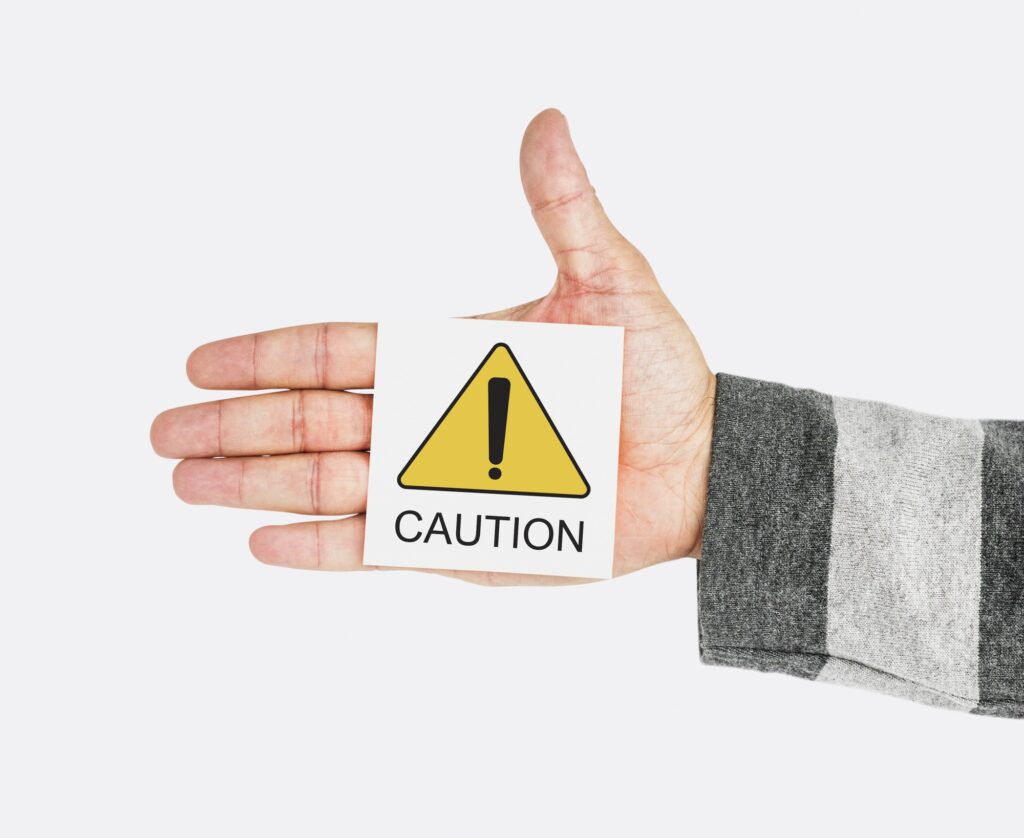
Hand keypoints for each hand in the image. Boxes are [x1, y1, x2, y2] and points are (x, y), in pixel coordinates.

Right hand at [151, 109, 715, 584]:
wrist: (698, 464)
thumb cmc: (656, 372)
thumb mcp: (609, 279)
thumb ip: (563, 209)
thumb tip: (547, 119)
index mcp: (446, 356)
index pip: (338, 351)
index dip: (267, 356)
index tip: (201, 358)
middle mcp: (430, 420)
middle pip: (313, 420)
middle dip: (236, 425)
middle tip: (163, 431)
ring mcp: (440, 484)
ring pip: (330, 483)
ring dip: (256, 483)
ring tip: (188, 482)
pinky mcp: (464, 540)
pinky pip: (380, 544)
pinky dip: (322, 546)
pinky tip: (263, 541)